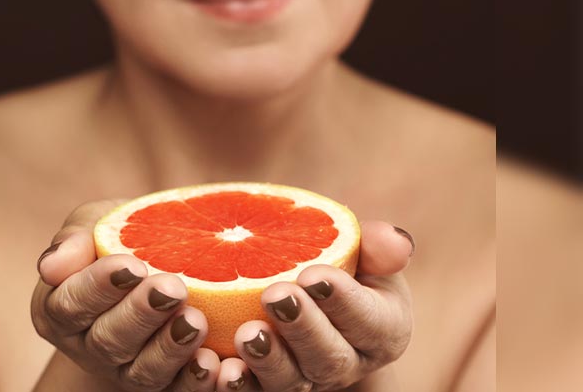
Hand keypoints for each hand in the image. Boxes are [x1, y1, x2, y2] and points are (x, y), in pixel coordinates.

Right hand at [31, 201, 220, 391]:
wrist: (157, 254)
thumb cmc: (117, 234)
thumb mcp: (93, 222)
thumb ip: (73, 239)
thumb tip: (51, 264)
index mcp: (59, 307)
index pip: (69, 304)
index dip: (99, 287)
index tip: (132, 265)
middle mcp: (88, 346)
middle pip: (108, 340)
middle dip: (141, 314)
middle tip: (172, 288)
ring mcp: (124, 370)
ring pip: (142, 372)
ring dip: (170, 349)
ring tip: (195, 322)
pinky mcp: (163, 383)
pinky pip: (176, 391)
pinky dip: (194, 381)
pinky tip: (213, 362)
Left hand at [214, 221, 413, 390]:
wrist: (310, 285)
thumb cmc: (344, 261)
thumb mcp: (366, 249)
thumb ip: (379, 245)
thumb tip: (399, 243)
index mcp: (383, 329)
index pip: (368, 320)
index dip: (342, 300)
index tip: (313, 274)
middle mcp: (348, 362)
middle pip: (329, 357)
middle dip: (302, 327)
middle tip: (276, 295)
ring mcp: (307, 378)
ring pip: (291, 382)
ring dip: (268, 360)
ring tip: (246, 333)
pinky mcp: (269, 384)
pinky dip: (240, 384)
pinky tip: (222, 368)